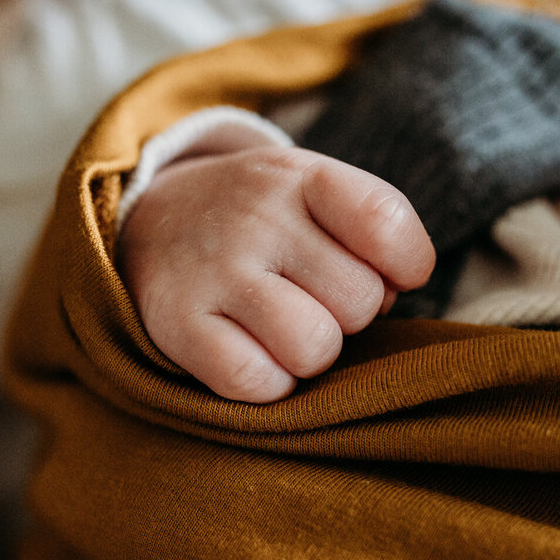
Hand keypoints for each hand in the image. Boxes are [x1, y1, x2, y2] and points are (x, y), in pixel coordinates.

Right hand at [117, 146, 434, 401]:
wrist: (154, 222)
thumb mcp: (316, 194)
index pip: (387, 224)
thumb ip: (375, 230)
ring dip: (312, 353)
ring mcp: (213, 270)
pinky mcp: (177, 324)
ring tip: (285, 327)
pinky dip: (268, 382)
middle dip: (350, 312)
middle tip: (312, 295)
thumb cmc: (265, 221)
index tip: (379, 268)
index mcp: (300, 177)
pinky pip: (258, 382)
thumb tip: (394, 294)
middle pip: (362, 301)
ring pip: (315, 347)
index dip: (405, 265)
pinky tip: (253, 351)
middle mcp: (255, 216)